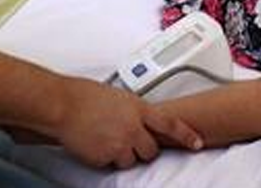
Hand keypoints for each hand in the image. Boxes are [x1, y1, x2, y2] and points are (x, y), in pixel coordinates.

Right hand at [49, 77, 203, 168]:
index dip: (186, 135)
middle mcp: (132, 128)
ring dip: (122, 154)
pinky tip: (94, 143)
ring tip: (105, 139)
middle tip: (128, 141)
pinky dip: (104, 158)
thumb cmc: (84, 96)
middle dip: (142, 149)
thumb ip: (133, 110)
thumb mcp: (118, 96)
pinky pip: (111, 164)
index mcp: (138, 109)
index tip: (198, 142)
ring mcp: (119, 144)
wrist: (63, 106)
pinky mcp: (104, 157)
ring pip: (131, 161)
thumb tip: (138, 120)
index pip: (170, 125)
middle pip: (151, 150)